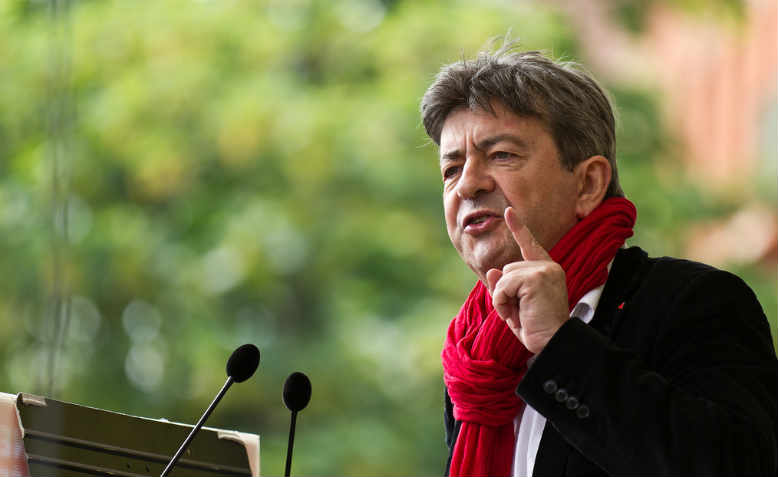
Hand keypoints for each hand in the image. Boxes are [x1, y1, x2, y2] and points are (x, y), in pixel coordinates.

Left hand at [485, 207, 568, 353]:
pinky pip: (503, 285)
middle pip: (508, 269)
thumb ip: (505, 287)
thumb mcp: (515, 305)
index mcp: (547, 270)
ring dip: (503, 299)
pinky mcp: (536, 278)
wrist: (552, 343)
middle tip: (520, 313)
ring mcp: (543, 270)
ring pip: (503, 277)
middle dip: (505, 293)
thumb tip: (493, 270)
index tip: (509, 211)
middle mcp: (548, 266)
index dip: (519, 228)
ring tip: (520, 314)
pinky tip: (516, 314)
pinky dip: (502, 302)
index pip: (529, 245)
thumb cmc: (536, 328)